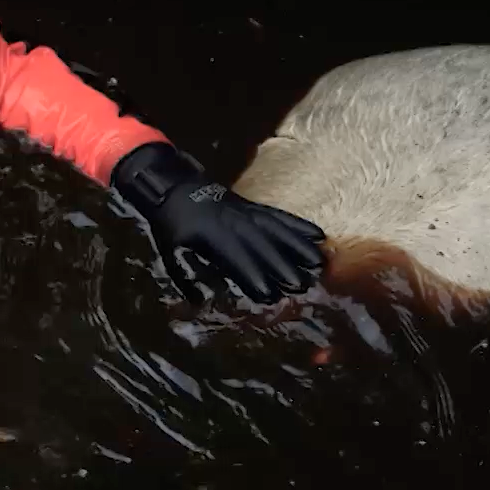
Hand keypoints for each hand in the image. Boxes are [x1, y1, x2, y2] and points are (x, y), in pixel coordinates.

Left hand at [110, 142, 325, 303]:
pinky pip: (281, 216)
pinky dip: (300, 226)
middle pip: (263, 246)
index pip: (236, 258)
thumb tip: (200, 300)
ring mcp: (248, 213)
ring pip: (278, 230)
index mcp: (212, 235)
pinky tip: (319, 236)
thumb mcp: (170, 252)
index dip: (252, 275)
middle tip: (301, 286)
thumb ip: (185, 276)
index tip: (268, 294)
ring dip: (300, 247)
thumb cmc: (173, 226)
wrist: (177, 189)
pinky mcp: (256, 208)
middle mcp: (235, 223)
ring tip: (319, 265)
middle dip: (283, 266)